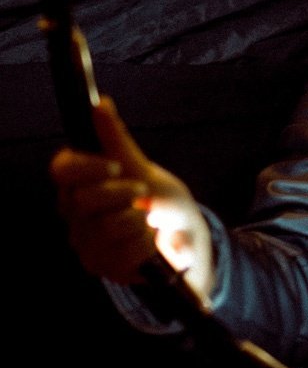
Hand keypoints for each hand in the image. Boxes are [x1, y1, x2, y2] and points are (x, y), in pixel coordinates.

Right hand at [50, 95, 213, 300]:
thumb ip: (117, 141)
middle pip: (82, 199)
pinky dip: (144, 243)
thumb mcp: (144, 169)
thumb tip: (100, 102)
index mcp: (82, 184)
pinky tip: (149, 242)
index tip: (114, 166)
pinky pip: (120, 252)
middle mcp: (75, 213)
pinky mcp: (100, 266)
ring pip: (104, 227)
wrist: (186, 238)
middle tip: (142, 194)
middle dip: (121, 194)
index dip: (84, 166)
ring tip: (147, 221)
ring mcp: (84, 240)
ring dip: (137, 221)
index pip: (62, 169)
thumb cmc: (161, 201)